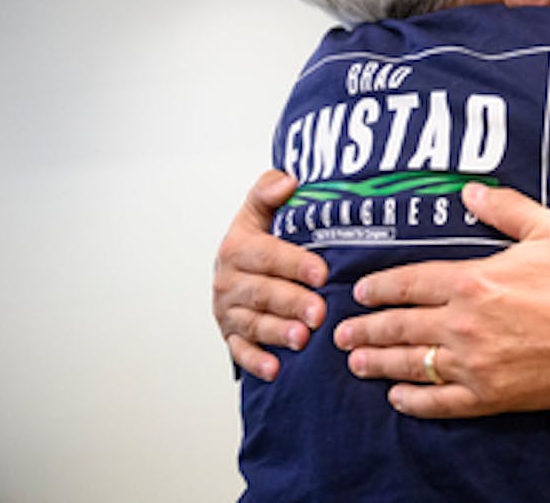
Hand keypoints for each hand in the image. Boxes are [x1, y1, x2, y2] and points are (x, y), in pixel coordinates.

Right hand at [212, 169, 327, 380]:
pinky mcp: (230, 335)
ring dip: (277, 332)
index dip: (294, 264)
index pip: (266, 255)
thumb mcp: (258, 212)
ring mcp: (228, 311)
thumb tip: (288, 180)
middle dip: (291, 303)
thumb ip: (267, 192)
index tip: (321, 272)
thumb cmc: (255, 241)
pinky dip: (256, 361)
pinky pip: (240, 351)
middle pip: (261, 293)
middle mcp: (229, 281)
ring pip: (253, 323)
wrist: (232, 269)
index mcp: (237, 248)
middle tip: (319, 313)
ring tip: (303, 338)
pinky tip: (275, 368)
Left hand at [334, 182, 549, 417]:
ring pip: (411, 365)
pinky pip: (440, 402)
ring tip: (355, 363)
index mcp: (473, 280)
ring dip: (378, 364)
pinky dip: (413, 401)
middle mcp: (464, 324)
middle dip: (365, 330)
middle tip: (341, 333)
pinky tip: (398, 398)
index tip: (359, 292)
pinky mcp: (490, 396)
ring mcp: (474, 364)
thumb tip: (470, 192)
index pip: (409, 283)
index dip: (379, 288)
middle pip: (399, 326)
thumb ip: (504, 208)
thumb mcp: (548, 228)